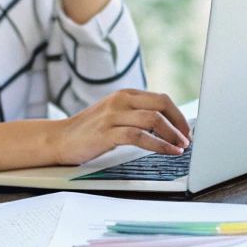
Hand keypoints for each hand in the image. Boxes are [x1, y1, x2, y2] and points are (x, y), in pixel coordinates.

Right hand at [48, 88, 191, 164]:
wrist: (58, 139)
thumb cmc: (89, 130)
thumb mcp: (115, 115)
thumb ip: (136, 114)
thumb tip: (168, 126)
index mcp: (125, 95)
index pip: (161, 99)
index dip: (178, 115)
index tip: (187, 130)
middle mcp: (120, 101)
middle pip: (161, 105)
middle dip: (180, 123)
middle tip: (188, 139)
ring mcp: (113, 116)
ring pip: (153, 119)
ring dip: (172, 135)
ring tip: (181, 147)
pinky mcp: (106, 133)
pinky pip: (139, 136)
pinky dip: (158, 144)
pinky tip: (167, 151)